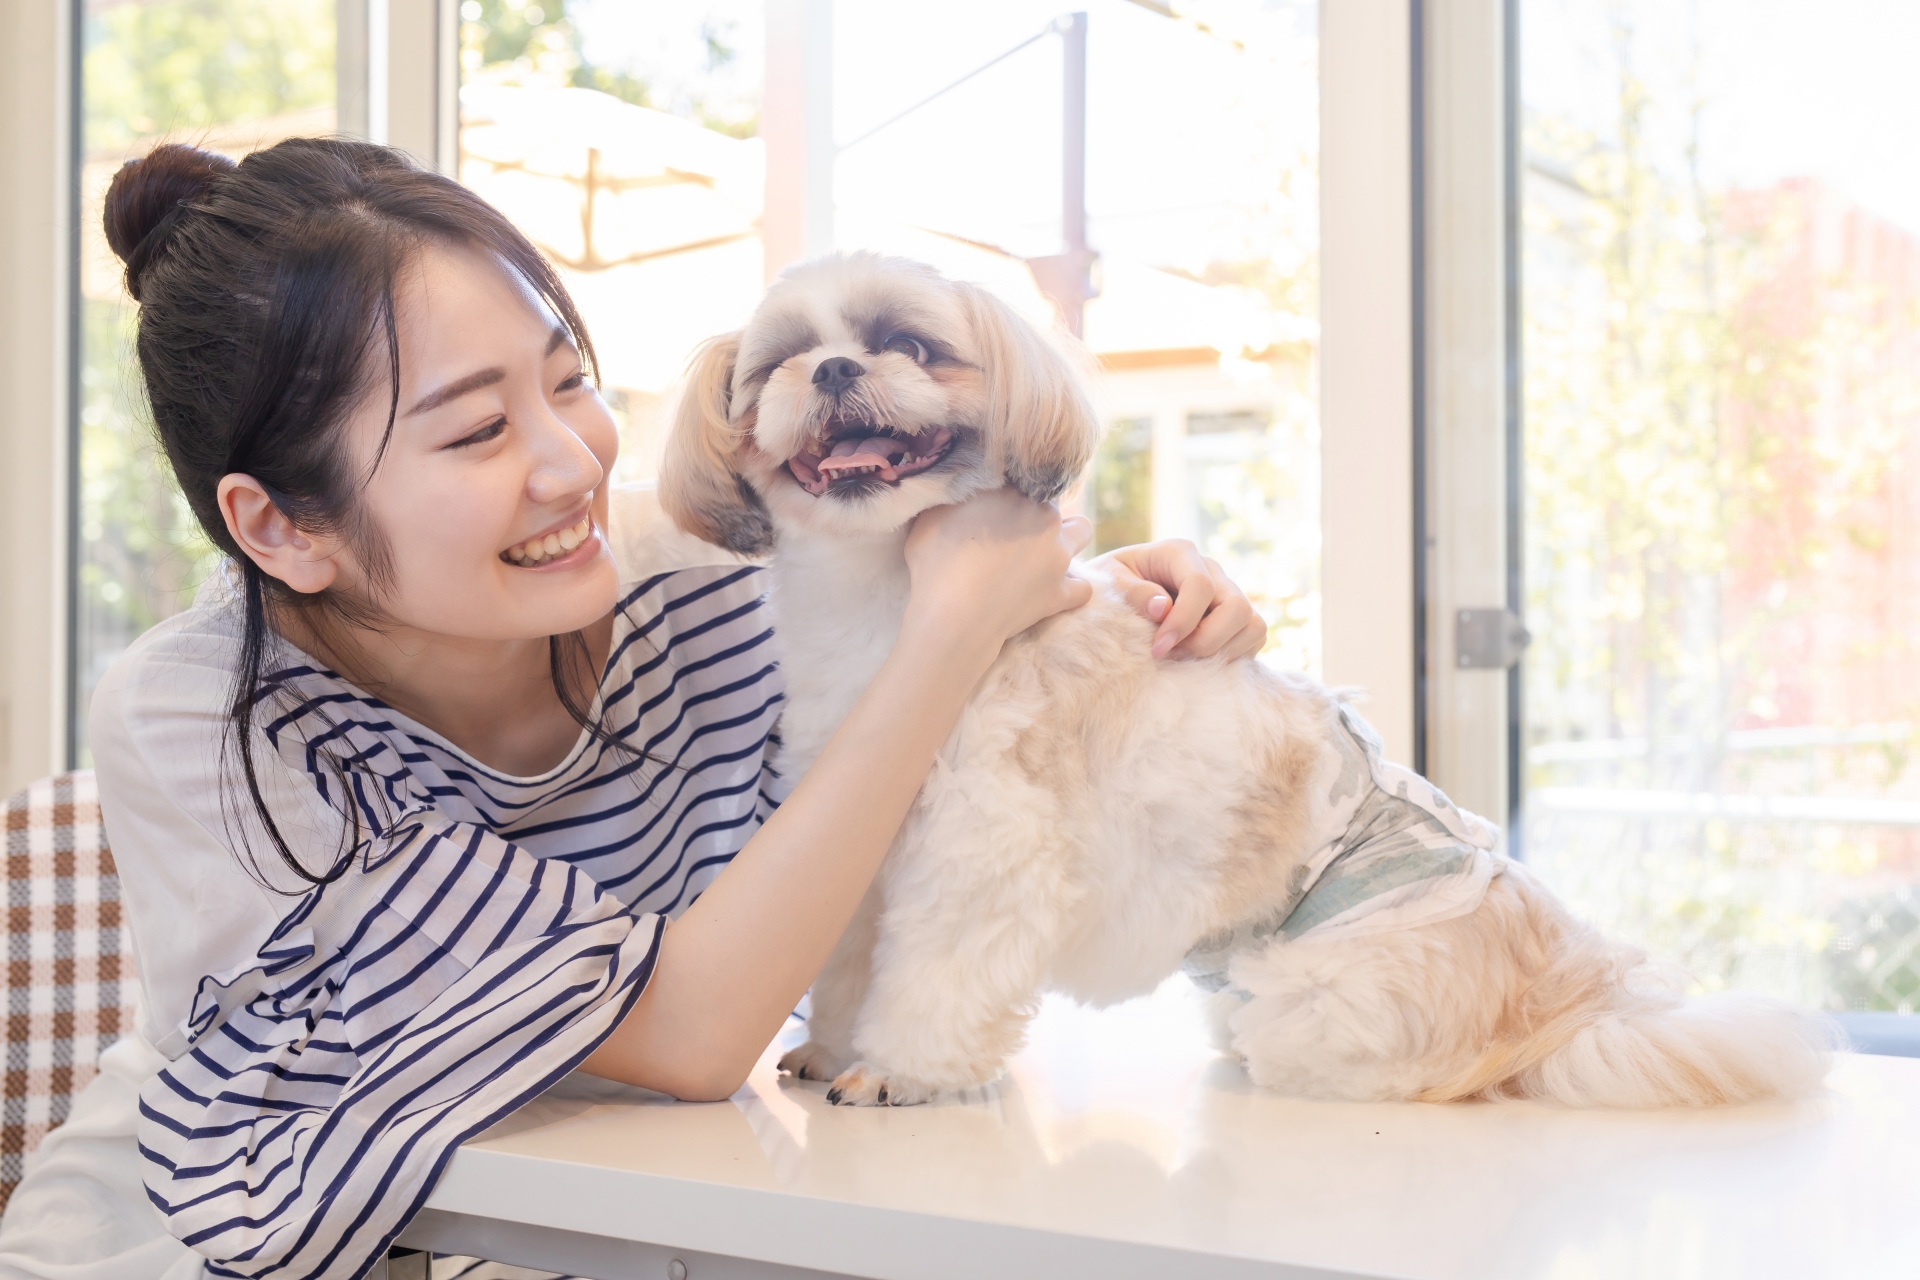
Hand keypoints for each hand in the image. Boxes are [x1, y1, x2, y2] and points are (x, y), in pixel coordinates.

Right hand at [903, 489, 1093, 651]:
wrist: (954, 614)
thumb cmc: (935, 562)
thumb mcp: (932, 513)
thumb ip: (954, 493)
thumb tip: (959, 483)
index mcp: (1014, 491)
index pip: (1023, 478)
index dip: (1009, 493)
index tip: (995, 508)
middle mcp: (1044, 516)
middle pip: (1050, 503)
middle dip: (1035, 514)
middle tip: (1010, 533)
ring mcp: (1058, 556)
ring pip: (1082, 532)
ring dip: (1067, 537)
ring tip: (1042, 552)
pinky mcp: (1060, 593)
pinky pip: (1082, 587)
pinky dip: (1071, 588)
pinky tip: (1054, 590)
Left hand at [1090, 540, 1267, 659]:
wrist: (1114, 594)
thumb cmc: (1109, 584)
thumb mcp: (1109, 581)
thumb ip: (1133, 592)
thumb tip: (1163, 608)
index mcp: (1179, 553)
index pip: (1200, 585)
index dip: (1183, 621)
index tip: (1158, 648)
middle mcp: (1212, 570)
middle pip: (1237, 607)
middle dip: (1207, 640)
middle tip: (1174, 655)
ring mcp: (1228, 594)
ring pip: (1253, 625)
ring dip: (1222, 650)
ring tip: (1185, 658)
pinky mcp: (1236, 619)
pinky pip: (1254, 638)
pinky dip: (1232, 656)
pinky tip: (1199, 660)